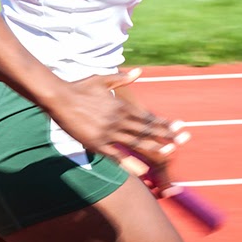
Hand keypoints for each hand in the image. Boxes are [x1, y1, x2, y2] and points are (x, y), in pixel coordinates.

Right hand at [47, 68, 190, 170]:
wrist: (59, 98)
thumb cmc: (79, 87)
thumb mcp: (102, 79)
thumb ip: (122, 78)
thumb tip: (139, 72)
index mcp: (120, 105)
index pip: (147, 117)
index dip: (163, 123)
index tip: (177, 127)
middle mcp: (118, 119)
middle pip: (146, 129)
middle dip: (166, 135)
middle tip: (183, 140)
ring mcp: (108, 132)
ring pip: (135, 142)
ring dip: (154, 147)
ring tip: (170, 152)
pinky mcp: (96, 143)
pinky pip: (116, 155)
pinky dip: (130, 162)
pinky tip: (141, 170)